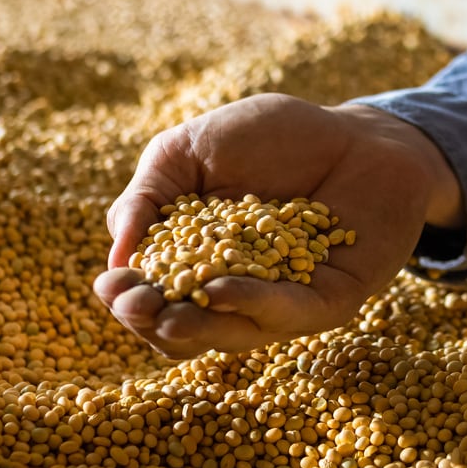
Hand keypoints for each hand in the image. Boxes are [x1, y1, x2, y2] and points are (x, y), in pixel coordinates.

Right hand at [93, 95, 462, 358]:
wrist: (356, 132)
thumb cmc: (272, 137)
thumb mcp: (189, 151)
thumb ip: (147, 195)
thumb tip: (114, 253)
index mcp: (194, 262)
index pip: (151, 298)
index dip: (126, 299)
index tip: (109, 286)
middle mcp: (234, 293)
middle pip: (183, 330)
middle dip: (152, 322)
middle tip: (135, 304)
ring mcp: (280, 303)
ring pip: (230, 334)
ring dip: (194, 326)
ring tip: (167, 311)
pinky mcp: (327, 301)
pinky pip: (286, 315)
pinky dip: (251, 305)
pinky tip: (222, 290)